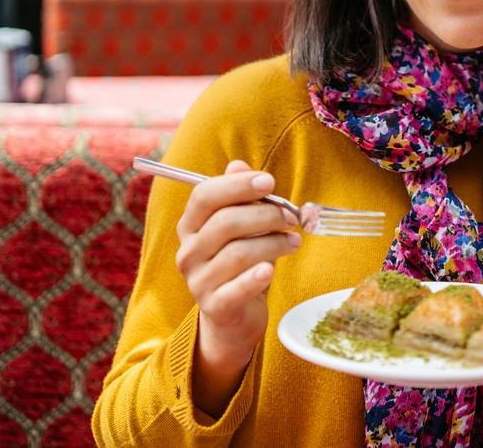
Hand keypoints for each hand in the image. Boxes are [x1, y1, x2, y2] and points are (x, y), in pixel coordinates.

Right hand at [175, 160, 300, 373]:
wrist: (233, 317)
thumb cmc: (240, 263)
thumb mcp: (241, 227)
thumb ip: (239, 197)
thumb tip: (239, 165)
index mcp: (191, 225)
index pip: (204, 196)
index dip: (238, 185)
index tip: (269, 181)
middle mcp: (188, 251)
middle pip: (225, 222)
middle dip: (265, 214)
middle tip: (292, 216)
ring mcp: (198, 281)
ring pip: (238, 253)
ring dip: (273, 243)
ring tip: (294, 241)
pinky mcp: (214, 307)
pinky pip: (235, 289)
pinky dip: (255, 277)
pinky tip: (271, 270)